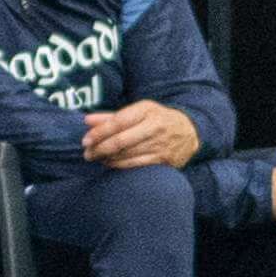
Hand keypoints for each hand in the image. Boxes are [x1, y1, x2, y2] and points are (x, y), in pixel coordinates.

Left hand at [79, 100, 200, 169]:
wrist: (189, 131)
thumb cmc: (156, 119)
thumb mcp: (138, 111)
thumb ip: (112, 116)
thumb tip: (87, 121)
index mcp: (146, 110)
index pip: (118, 122)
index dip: (99, 132)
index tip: (85, 140)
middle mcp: (155, 127)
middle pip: (121, 140)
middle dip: (100, 148)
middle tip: (87, 153)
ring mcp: (161, 144)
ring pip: (128, 154)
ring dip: (108, 158)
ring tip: (95, 158)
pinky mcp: (165, 160)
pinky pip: (137, 165)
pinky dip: (121, 165)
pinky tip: (110, 164)